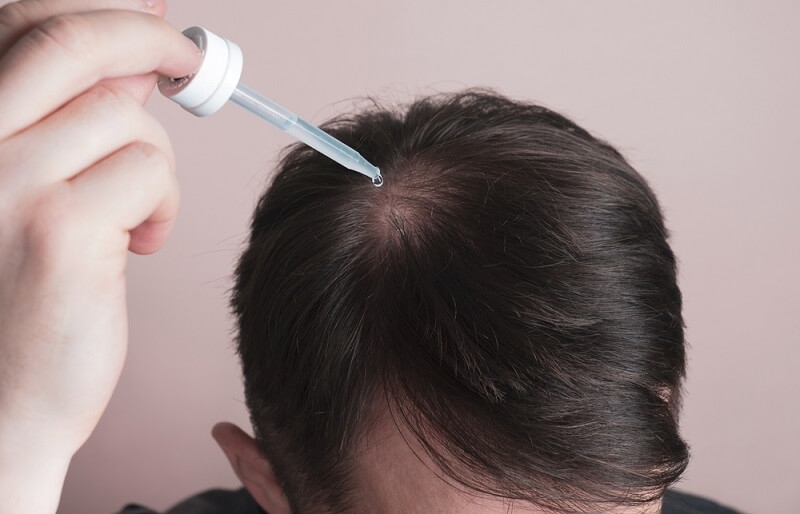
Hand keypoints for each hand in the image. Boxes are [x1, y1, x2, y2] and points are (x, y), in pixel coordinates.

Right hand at [0, 1, 200, 508]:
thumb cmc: (14, 294)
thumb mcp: (23, 188)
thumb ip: (61, 120)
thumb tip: (130, 59)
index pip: (20, 26)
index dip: (95, 10)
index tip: (148, 12)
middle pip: (72, 44)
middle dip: (145, 37)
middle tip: (185, 57)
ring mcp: (2, 183)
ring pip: (126, 119)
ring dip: (154, 163)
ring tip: (136, 214)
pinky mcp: (59, 230)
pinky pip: (149, 172)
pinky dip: (162, 203)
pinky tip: (140, 244)